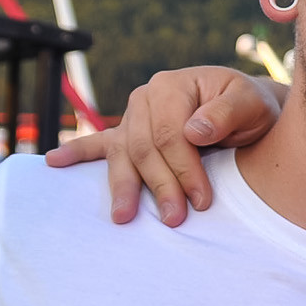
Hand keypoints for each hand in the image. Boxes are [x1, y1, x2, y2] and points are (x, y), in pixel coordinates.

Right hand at [43, 66, 282, 223]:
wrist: (249, 112)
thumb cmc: (251, 109)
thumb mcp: (251, 105)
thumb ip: (227, 113)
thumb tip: (194, 130)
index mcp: (172, 86)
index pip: (169, 134)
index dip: (184, 170)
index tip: (202, 201)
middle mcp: (145, 98)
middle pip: (143, 148)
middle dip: (158, 186)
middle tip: (174, 219)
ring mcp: (132, 116)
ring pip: (122, 155)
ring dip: (123, 186)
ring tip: (124, 216)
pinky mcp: (128, 133)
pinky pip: (99, 144)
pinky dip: (76, 153)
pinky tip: (54, 162)